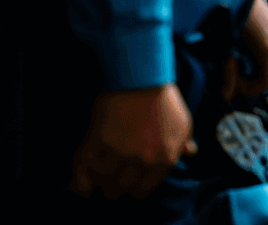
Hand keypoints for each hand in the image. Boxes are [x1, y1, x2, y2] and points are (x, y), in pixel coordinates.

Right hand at [69, 83, 197, 199]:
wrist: (141, 76)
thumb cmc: (163, 98)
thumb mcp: (182, 121)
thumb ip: (183, 141)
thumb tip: (190, 153)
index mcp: (164, 159)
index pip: (143, 191)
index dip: (133, 190)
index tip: (127, 185)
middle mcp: (142, 161)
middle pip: (121, 190)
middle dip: (115, 189)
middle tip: (109, 183)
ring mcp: (118, 153)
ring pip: (103, 184)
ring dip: (98, 185)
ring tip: (94, 183)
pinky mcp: (97, 142)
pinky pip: (84, 170)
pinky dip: (79, 182)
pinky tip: (77, 187)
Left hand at [221, 0, 267, 99]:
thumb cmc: (230, 16)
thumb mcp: (225, 47)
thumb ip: (227, 74)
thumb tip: (226, 96)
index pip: (266, 83)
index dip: (248, 88)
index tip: (232, 84)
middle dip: (256, 83)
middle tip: (236, 77)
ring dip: (263, 74)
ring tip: (243, 66)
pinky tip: (251, 57)